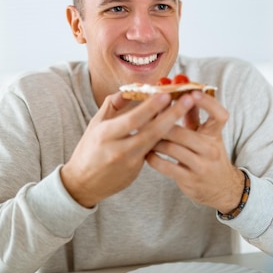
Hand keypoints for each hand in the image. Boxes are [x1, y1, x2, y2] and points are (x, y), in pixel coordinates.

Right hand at [61, 92, 194, 207]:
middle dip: (172, 114)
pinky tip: (177, 127)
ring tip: (187, 111)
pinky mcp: (136, 171)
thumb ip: (113, 105)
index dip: (151, 107)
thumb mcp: (95, 124)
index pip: (133, 119)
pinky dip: (164, 138)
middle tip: (188, 100)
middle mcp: (119, 150)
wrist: (83, 183)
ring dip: (173, 125)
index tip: (166, 94)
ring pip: (156, 142)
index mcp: (105, 135)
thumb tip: (130, 89)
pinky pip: (153, 151)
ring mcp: (130, 163)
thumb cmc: (89, 149)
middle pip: (151, 131)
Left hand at [146, 91, 244, 212]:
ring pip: (170, 147)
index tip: (192, 93)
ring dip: (154, 140)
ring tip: (143, 135)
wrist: (222, 188)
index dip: (207, 103)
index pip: (219, 115)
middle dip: (161, 122)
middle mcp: (210, 149)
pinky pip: (165, 165)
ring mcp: (200, 165)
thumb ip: (194, 116)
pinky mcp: (189, 179)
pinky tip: (147, 153)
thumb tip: (181, 93)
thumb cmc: (209, 155)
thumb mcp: (207, 136)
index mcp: (215, 134)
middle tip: (145, 115)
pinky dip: (153, 158)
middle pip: (182, 131)